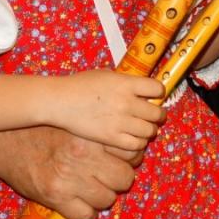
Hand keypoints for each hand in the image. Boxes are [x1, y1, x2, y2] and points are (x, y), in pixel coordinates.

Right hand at [0, 126, 138, 218]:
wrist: (4, 140)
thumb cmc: (42, 129)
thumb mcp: (74, 123)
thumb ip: (99, 133)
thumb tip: (131, 144)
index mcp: (89, 136)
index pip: (131, 151)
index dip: (129, 156)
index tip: (120, 158)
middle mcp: (83, 157)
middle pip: (125, 178)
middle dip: (118, 178)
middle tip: (106, 174)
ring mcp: (69, 180)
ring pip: (108, 199)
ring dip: (101, 196)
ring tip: (89, 187)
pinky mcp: (56, 199)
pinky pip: (86, 216)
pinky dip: (85, 213)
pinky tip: (77, 203)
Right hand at [48, 68, 164, 149]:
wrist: (60, 101)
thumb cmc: (80, 85)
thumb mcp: (106, 75)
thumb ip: (125, 82)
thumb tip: (141, 89)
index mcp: (126, 83)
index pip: (157, 88)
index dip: (158, 92)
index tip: (153, 96)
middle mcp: (126, 102)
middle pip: (156, 113)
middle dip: (157, 114)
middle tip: (152, 116)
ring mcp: (120, 121)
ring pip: (150, 130)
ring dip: (149, 129)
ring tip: (143, 128)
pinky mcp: (112, 137)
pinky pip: (137, 144)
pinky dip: (138, 142)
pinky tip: (133, 138)